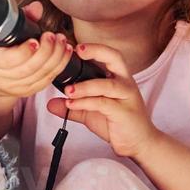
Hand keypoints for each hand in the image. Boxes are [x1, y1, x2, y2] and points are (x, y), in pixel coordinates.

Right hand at [0, 1, 76, 98]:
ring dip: (56, 57)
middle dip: (46, 51)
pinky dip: (60, 65)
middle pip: (29, 68)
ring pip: (41, 74)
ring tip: (62, 41)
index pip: (9, 60)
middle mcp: (4, 76)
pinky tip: (65, 52)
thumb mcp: (3, 33)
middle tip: (53, 36)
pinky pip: (48, 79)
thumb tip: (37, 7)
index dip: (24, 52)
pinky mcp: (30, 90)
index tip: (36, 40)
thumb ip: (21, 19)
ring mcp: (18, 86)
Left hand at [45, 42, 160, 159]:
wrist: (139, 143)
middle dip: (96, 51)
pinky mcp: (124, 113)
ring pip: (106, 85)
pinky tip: (71, 104)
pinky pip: (104, 103)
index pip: (109, 55)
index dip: (93, 48)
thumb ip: (73, 106)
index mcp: (118, 78)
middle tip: (77, 51)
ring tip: (68, 90)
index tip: (74, 46)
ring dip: (85, 86)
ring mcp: (127, 97)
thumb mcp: (91, 112)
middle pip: (115, 59)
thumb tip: (51, 103)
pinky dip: (86, 102)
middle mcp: (125, 83)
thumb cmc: (118, 123)